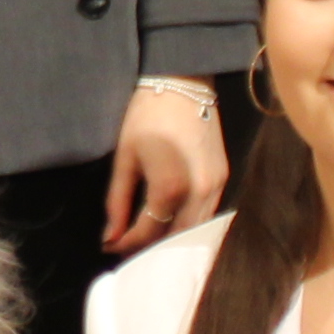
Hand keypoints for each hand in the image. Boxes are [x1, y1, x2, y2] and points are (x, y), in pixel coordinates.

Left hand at [103, 79, 226, 249]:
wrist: (182, 83)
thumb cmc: (146, 117)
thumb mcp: (125, 159)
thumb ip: (118, 202)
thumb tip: (110, 236)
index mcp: (169, 189)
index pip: (148, 232)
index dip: (126, 244)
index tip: (109, 246)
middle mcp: (198, 193)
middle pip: (175, 238)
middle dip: (151, 249)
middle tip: (129, 249)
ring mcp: (215, 186)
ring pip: (196, 229)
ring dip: (173, 239)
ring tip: (149, 240)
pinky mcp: (224, 176)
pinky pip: (209, 212)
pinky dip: (191, 223)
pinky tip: (173, 222)